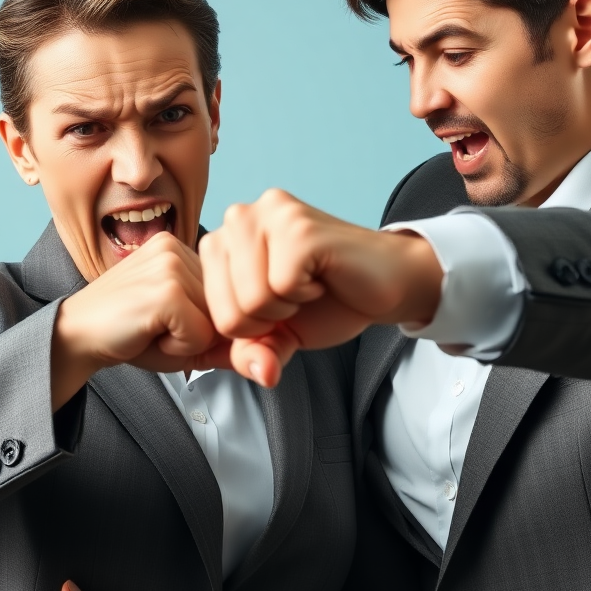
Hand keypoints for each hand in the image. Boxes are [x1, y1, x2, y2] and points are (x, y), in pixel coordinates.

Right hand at [50, 232, 229, 407]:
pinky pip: (200, 335)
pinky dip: (177, 347)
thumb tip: (268, 360)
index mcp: (184, 249)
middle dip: (198, 334)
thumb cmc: (129, 334)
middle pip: (227, 310)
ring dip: (187, 341)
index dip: (205, 326)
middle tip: (157, 328)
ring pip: (217, 324)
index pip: (230, 298)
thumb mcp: (187, 338)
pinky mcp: (166, 289)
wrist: (77, 337)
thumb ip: (229, 345)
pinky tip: (148, 332)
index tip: (166, 322)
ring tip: (152, 329)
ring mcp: (171, 265)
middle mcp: (178, 248)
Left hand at [198, 189, 443, 386]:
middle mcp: (238, 217)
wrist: (386, 283)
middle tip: (295, 297)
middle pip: (226, 310)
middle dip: (265, 321)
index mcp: (222, 240)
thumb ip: (251, 354)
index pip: (204, 312)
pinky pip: (280, 287)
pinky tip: (320, 277)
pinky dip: (305, 295)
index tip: (277, 305)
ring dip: (286, 307)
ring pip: (250, 300)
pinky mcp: (298, 227)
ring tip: (306, 286)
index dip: (246, 328)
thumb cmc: (329, 302)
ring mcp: (269, 215)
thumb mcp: (277, 336)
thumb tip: (262, 374)